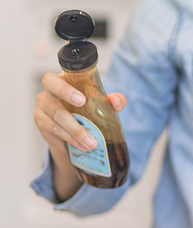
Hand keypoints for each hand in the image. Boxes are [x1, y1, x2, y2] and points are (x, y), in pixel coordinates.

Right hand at [33, 73, 126, 198]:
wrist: (73, 130)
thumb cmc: (88, 108)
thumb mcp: (102, 103)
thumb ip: (113, 100)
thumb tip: (116, 101)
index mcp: (60, 82)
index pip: (52, 81)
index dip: (64, 89)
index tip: (82, 100)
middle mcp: (47, 94)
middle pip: (51, 102)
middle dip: (69, 113)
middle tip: (85, 119)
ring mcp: (42, 110)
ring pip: (56, 121)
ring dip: (75, 132)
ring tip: (92, 143)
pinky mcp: (42, 125)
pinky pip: (55, 132)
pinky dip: (71, 139)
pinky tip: (83, 146)